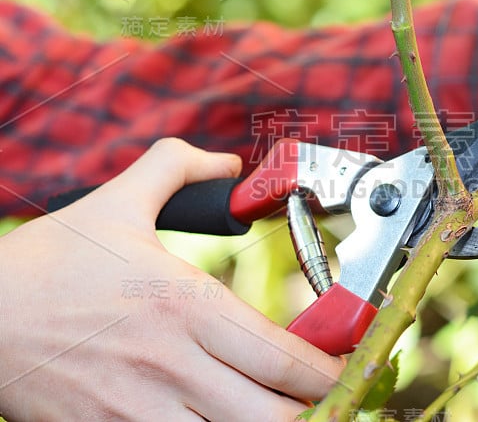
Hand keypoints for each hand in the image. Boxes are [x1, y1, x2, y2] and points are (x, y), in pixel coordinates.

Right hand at [0, 138, 342, 420]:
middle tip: (323, 396)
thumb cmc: (50, 263)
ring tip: (278, 409)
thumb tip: (227, 163)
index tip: (346, 366)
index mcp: (186, 305)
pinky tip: (224, 420)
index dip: (329, 369)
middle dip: (312, 410)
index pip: (283, 356)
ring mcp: (140, 411)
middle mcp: (173, 364)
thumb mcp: (116, 202)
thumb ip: (177, 169)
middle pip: (274, 414)